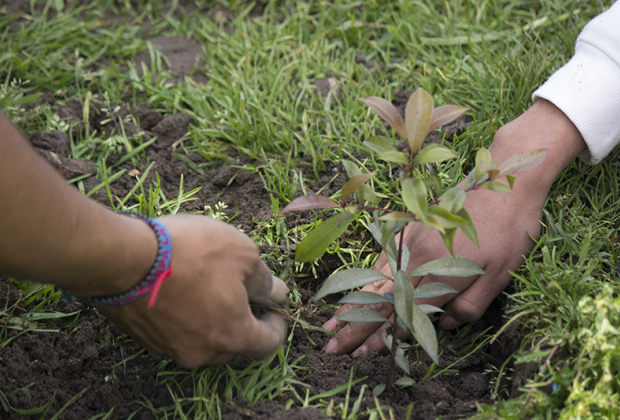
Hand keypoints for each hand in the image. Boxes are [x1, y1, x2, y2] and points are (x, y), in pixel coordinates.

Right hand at [98, 215, 287, 367]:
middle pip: (233, 343)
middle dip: (243, 320)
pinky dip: (185, 316)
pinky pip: (176, 331)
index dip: (276, 326)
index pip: (267, 344)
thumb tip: (276, 293)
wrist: (123, 258)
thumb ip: (264, 280)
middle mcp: (202, 352)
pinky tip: (180, 289)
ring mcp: (170, 348)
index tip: (274, 309)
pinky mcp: (144, 338)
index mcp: (232, 336)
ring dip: (212, 318)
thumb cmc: (191, 252)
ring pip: (203, 339)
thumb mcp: (242, 253)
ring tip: (208, 286)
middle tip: (241, 292)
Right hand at [323, 184, 541, 355]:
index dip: (382, 334)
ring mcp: (409, 241)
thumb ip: (469, 305)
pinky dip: (366, 278)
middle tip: (331, 347)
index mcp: (440, 273)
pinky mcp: (409, 228)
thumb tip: (441, 325)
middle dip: (355, 326)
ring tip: (331, 324)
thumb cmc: (509, 232)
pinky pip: (383, 258)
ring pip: (375, 279)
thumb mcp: (500, 275)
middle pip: (380, 299)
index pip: (404, 312)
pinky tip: (353, 290)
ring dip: (352, 304)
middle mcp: (418, 258)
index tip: (363, 354)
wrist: (504, 183)